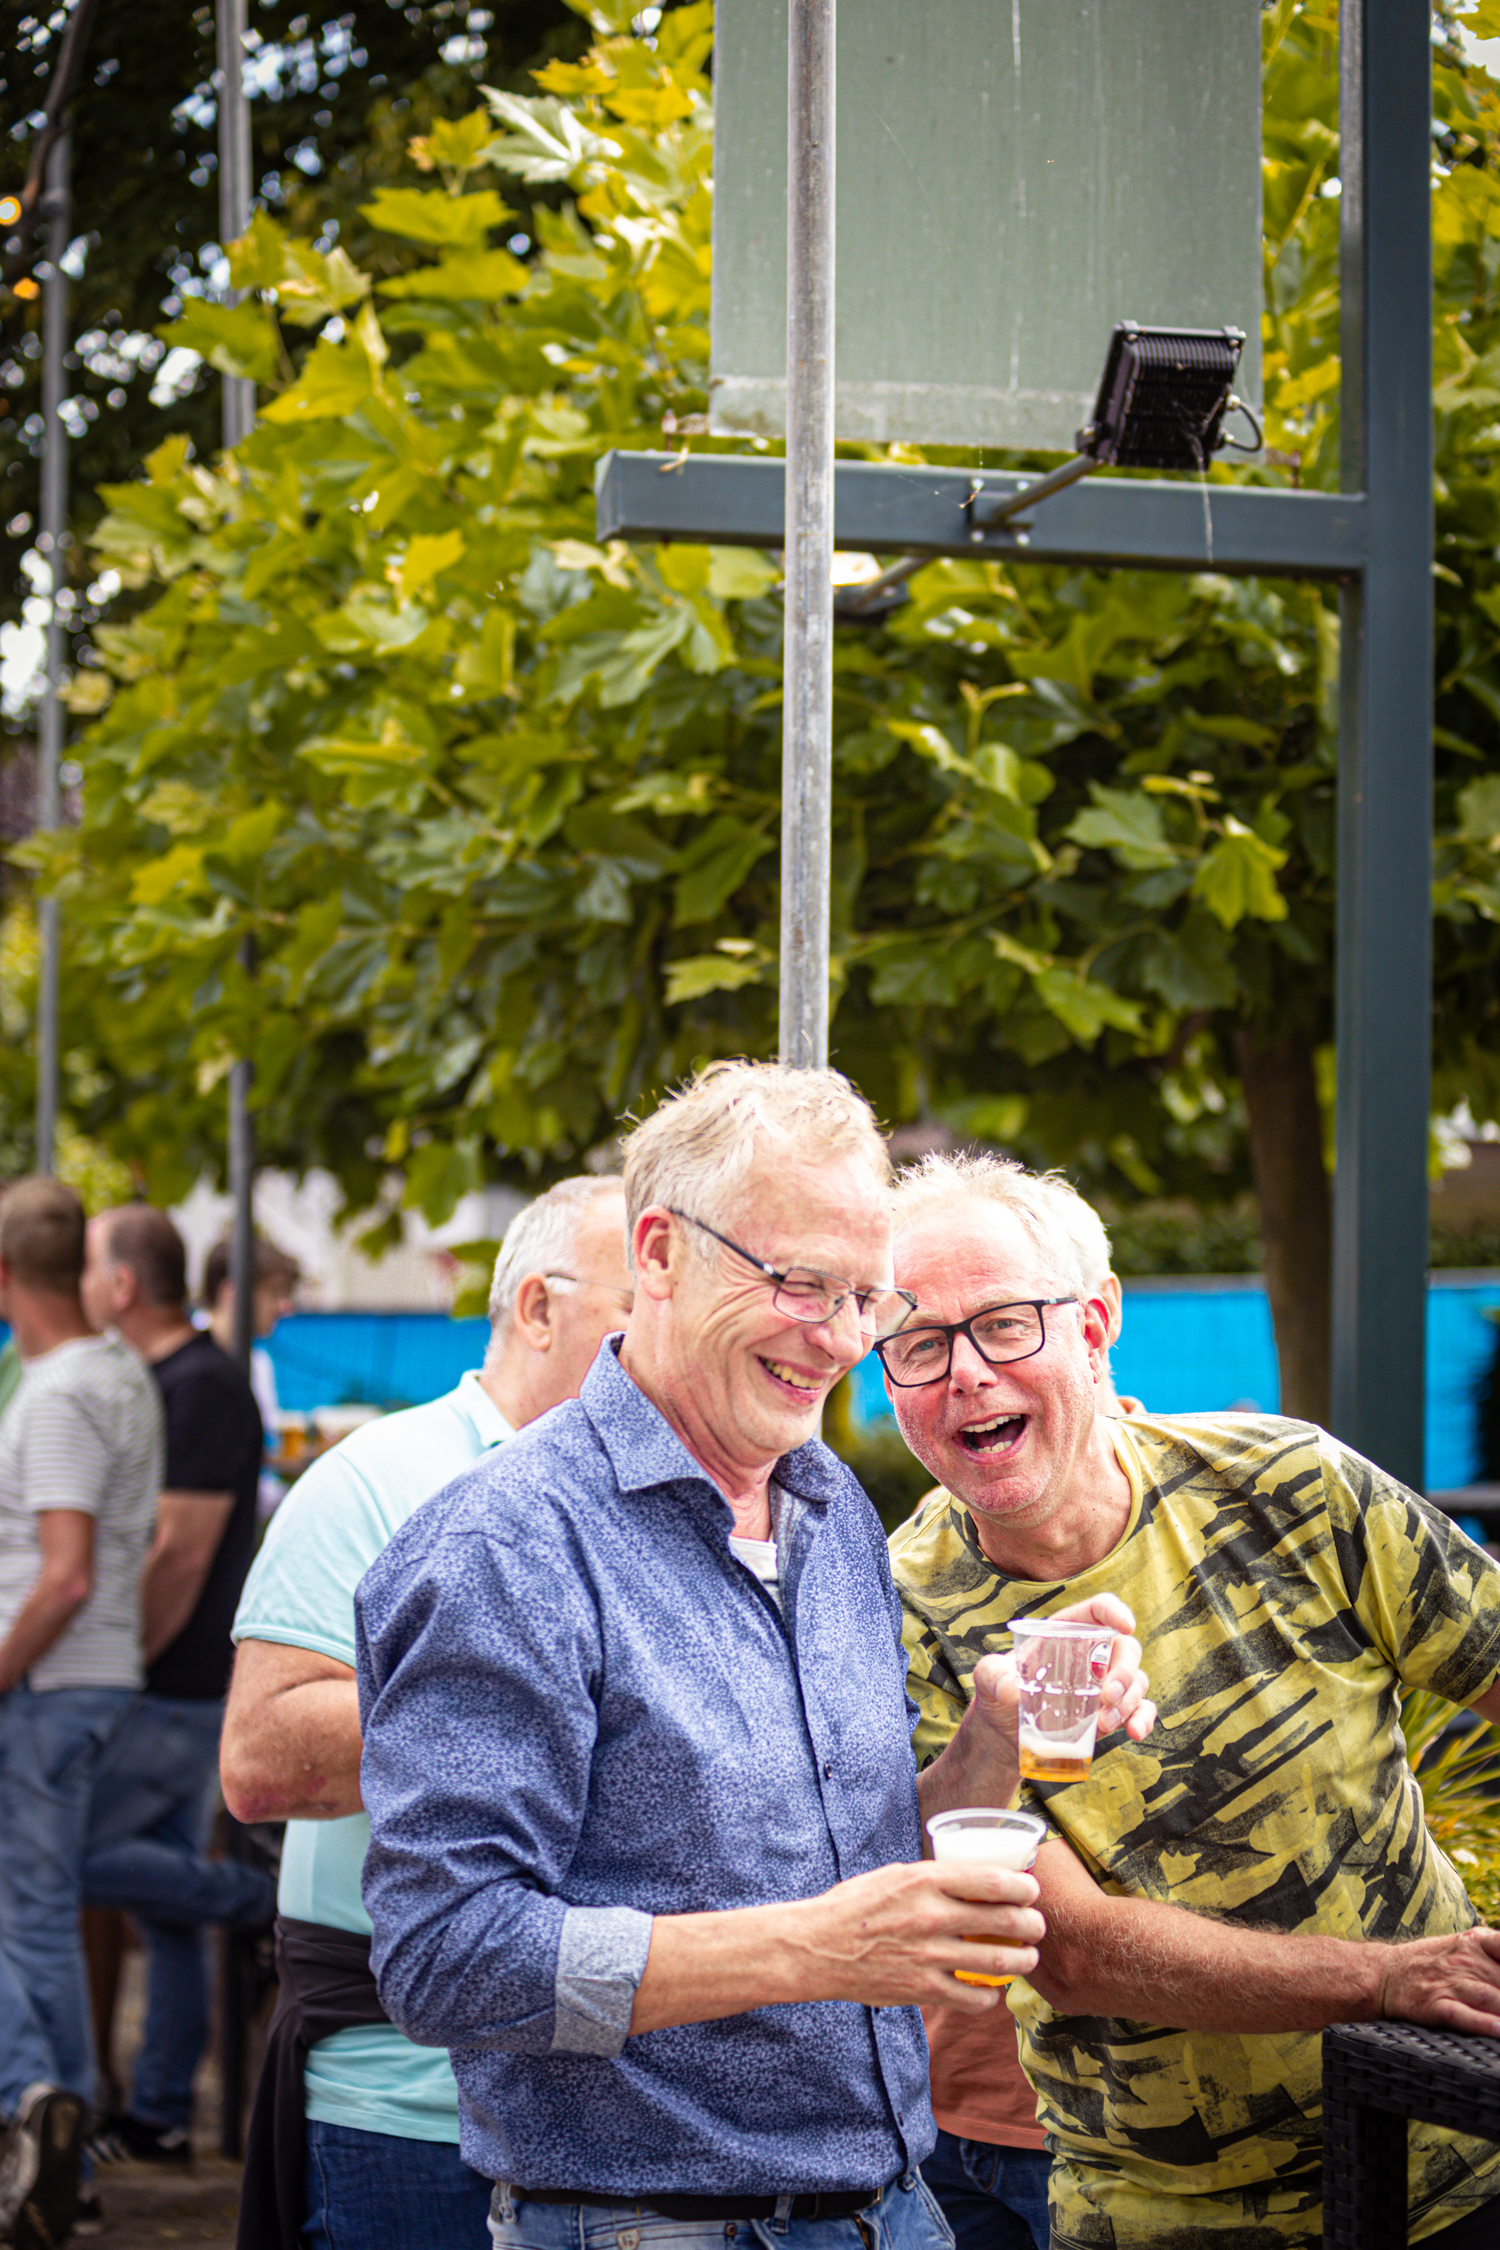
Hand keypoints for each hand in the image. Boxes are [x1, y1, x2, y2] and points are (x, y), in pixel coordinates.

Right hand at [794, 1859, 1044, 2012]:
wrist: (818, 1947)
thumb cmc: (855, 1905)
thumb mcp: (895, 1875)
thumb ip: (933, 1879)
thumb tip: (972, 1880)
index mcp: (925, 1880)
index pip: (992, 1881)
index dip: (1023, 1887)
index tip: (1032, 1891)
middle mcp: (932, 1916)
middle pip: (1004, 1921)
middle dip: (1032, 1924)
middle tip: (1037, 1926)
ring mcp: (928, 1955)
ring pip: (997, 1962)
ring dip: (1022, 1961)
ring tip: (1027, 1958)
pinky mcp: (922, 1989)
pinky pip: (972, 1998)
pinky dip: (989, 1997)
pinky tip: (991, 1991)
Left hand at [965, 1593, 1154, 1752]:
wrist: (1007, 1733)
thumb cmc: (999, 1692)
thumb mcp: (988, 1679)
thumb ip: (993, 1677)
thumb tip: (1013, 1691)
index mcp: (1066, 1632)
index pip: (1098, 1610)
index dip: (1115, 1611)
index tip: (1125, 1626)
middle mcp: (1093, 1653)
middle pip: (1126, 1649)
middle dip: (1124, 1671)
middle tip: (1106, 1697)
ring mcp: (1107, 1683)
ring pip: (1137, 1681)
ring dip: (1128, 1701)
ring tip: (1103, 1724)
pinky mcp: (1113, 1712)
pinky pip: (1141, 1710)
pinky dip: (1143, 1719)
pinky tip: (1135, 1732)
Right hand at [1379, 1925, 1499, 2036]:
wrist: (1384, 1973)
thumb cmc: (1433, 1962)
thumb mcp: (1465, 1945)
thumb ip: (1495, 1953)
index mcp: (1476, 1942)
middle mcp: (1465, 1960)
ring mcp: (1449, 1983)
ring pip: (1491, 1998)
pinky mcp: (1435, 2005)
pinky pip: (1463, 2015)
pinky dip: (1484, 2024)